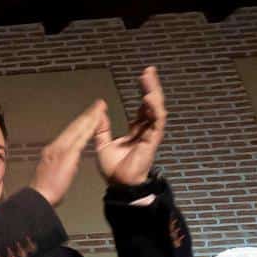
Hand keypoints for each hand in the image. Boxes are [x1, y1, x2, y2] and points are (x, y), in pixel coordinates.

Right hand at [30, 100, 108, 206]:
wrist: (39, 197)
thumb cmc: (44, 192)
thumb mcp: (51, 174)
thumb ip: (61, 165)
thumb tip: (68, 163)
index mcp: (52, 151)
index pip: (70, 133)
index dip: (81, 122)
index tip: (90, 115)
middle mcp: (55, 146)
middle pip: (74, 126)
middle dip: (88, 114)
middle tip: (99, 104)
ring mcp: (61, 149)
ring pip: (78, 128)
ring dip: (91, 116)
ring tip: (100, 107)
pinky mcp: (67, 154)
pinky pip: (81, 137)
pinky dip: (90, 127)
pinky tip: (97, 120)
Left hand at [95, 66, 167, 187]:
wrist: (118, 185)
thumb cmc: (113, 170)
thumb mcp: (103, 144)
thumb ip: (102, 128)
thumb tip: (99, 112)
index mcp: (136, 132)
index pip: (142, 108)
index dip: (143, 91)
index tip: (142, 77)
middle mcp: (146, 131)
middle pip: (152, 104)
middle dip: (151, 86)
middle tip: (149, 71)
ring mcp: (150, 135)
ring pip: (156, 109)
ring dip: (154, 92)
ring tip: (149, 78)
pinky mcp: (152, 141)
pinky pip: (157, 121)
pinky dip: (154, 108)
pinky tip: (149, 97)